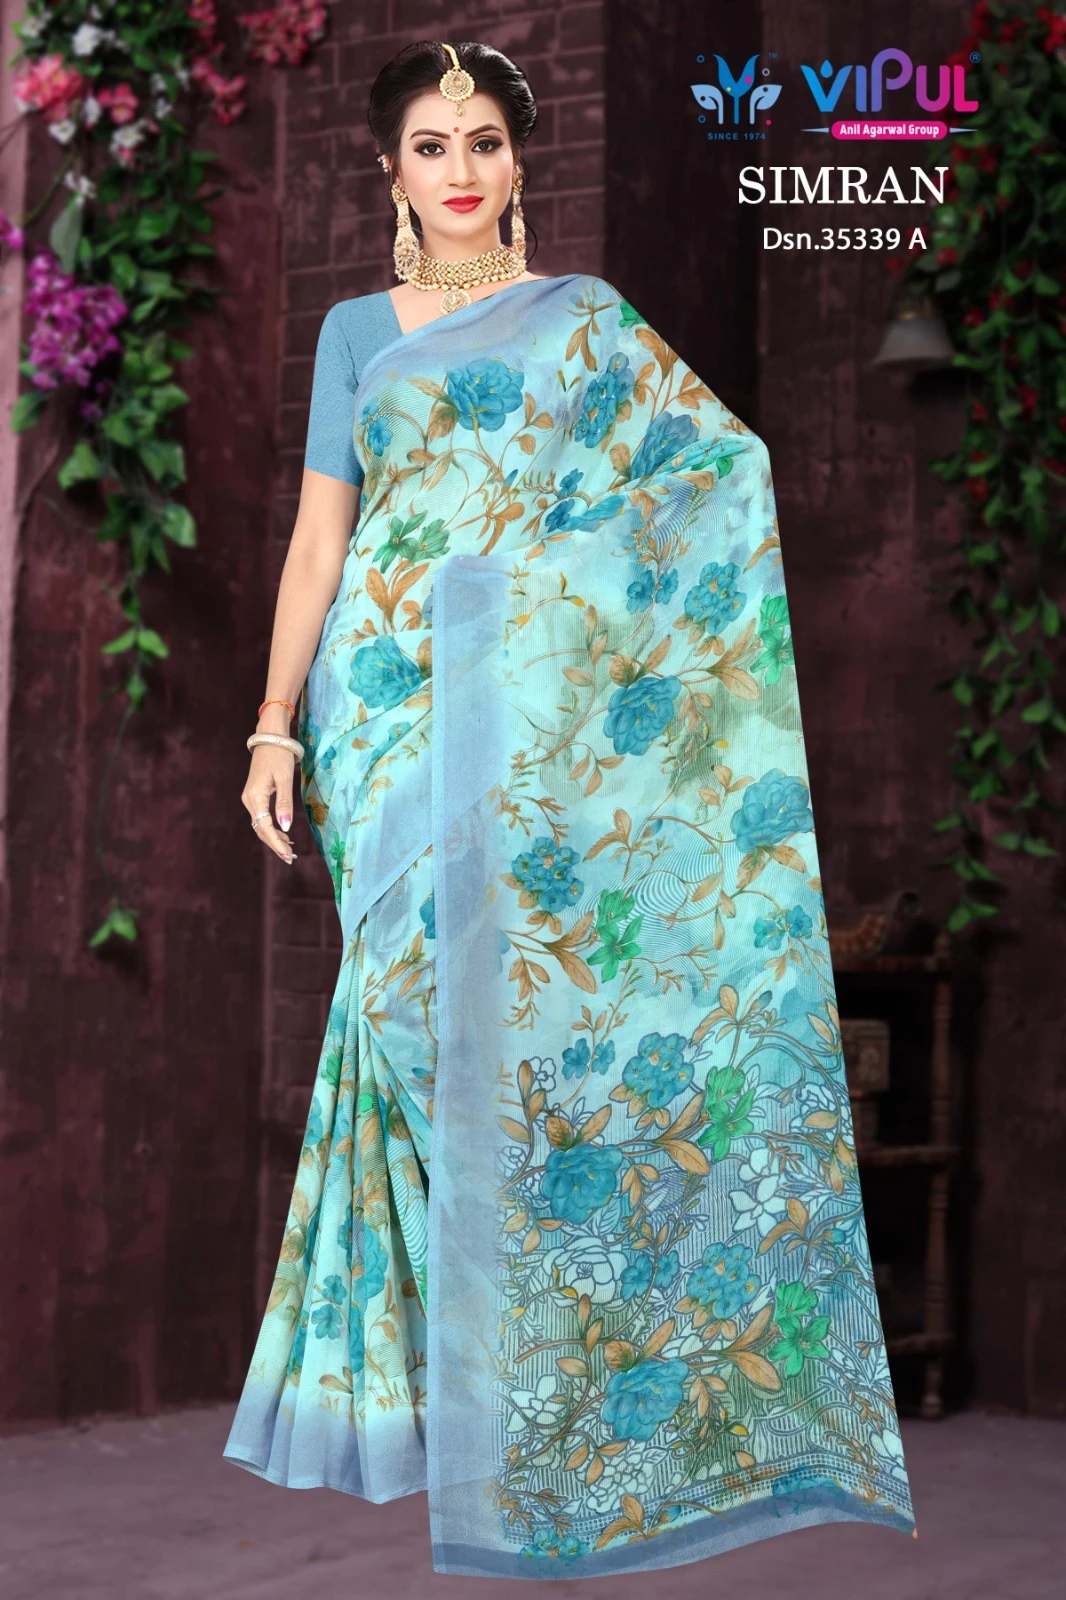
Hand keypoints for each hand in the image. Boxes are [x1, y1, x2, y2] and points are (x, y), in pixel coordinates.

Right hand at [243, 744, 297, 863]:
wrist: (270, 738)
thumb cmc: (279, 756)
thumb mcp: (285, 779)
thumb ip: (285, 804)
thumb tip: (285, 827)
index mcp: (255, 797)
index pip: (265, 827)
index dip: (276, 843)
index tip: (288, 855)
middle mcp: (249, 800)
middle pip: (261, 829)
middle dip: (275, 845)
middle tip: (291, 859)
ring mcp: (250, 798)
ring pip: (261, 825)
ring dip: (274, 838)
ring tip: (289, 851)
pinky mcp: (255, 796)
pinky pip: (262, 817)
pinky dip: (272, 828)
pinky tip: (284, 835)